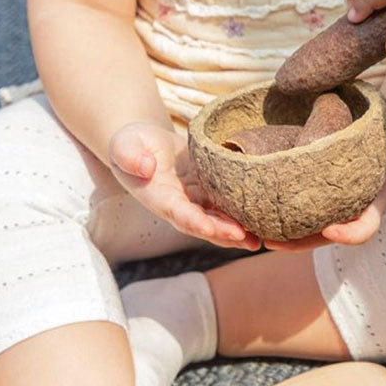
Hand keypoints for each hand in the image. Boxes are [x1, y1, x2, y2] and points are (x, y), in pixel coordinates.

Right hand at [108, 122, 260, 249]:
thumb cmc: (131, 143)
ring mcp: (194, 200)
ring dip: (236, 233)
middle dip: (222, 233)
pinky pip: (224, 206)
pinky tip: (261, 223)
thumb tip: (145, 168)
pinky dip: (241, 216)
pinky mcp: (208, 191)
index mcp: (157, 196)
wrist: (144, 144)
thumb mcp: (124, 145)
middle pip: (202, 223)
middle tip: (247, 239)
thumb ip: (130, 156)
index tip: (208, 227)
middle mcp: (177, 205)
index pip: (176, 212)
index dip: (192, 220)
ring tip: (259, 241)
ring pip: (217, 220)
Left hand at [263, 128, 385, 250]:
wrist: (380, 152)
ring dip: (280, 236)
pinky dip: (275, 218)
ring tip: (254, 231)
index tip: (331, 229)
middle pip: (322, 239)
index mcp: (373, 209)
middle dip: (298, 243)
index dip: (349, 234)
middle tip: (272, 241)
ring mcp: (330, 215)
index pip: (364, 229)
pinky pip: (294, 218)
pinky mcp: (314, 207)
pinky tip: (253, 212)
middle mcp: (349, 218)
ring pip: (304, 233)